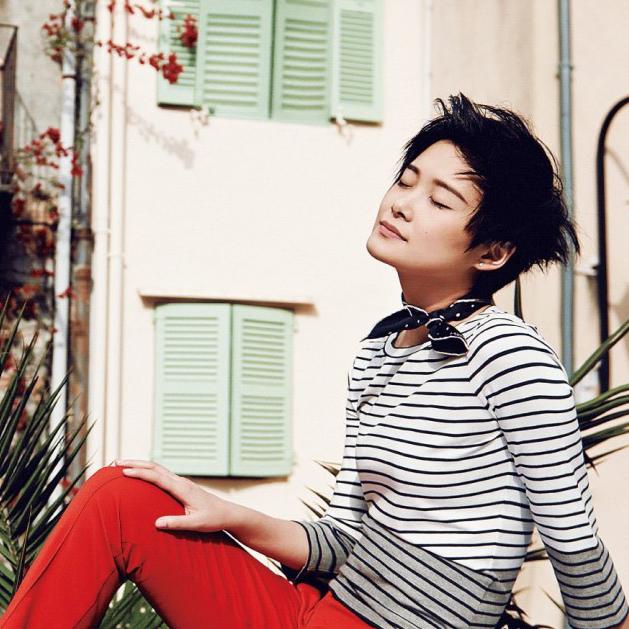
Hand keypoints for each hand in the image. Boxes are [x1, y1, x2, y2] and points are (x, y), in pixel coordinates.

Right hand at [111, 459, 232, 532]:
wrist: (227, 513)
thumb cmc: (212, 519)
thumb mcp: (195, 524)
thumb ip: (177, 523)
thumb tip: (156, 523)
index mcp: (182, 488)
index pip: (157, 477)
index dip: (140, 473)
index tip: (124, 472)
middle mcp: (181, 481)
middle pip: (155, 467)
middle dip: (136, 463)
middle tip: (116, 462)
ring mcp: (181, 482)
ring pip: (158, 469)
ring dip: (141, 465)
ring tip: (123, 465)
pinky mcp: (181, 485)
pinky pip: (162, 474)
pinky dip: (148, 471)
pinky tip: (141, 474)